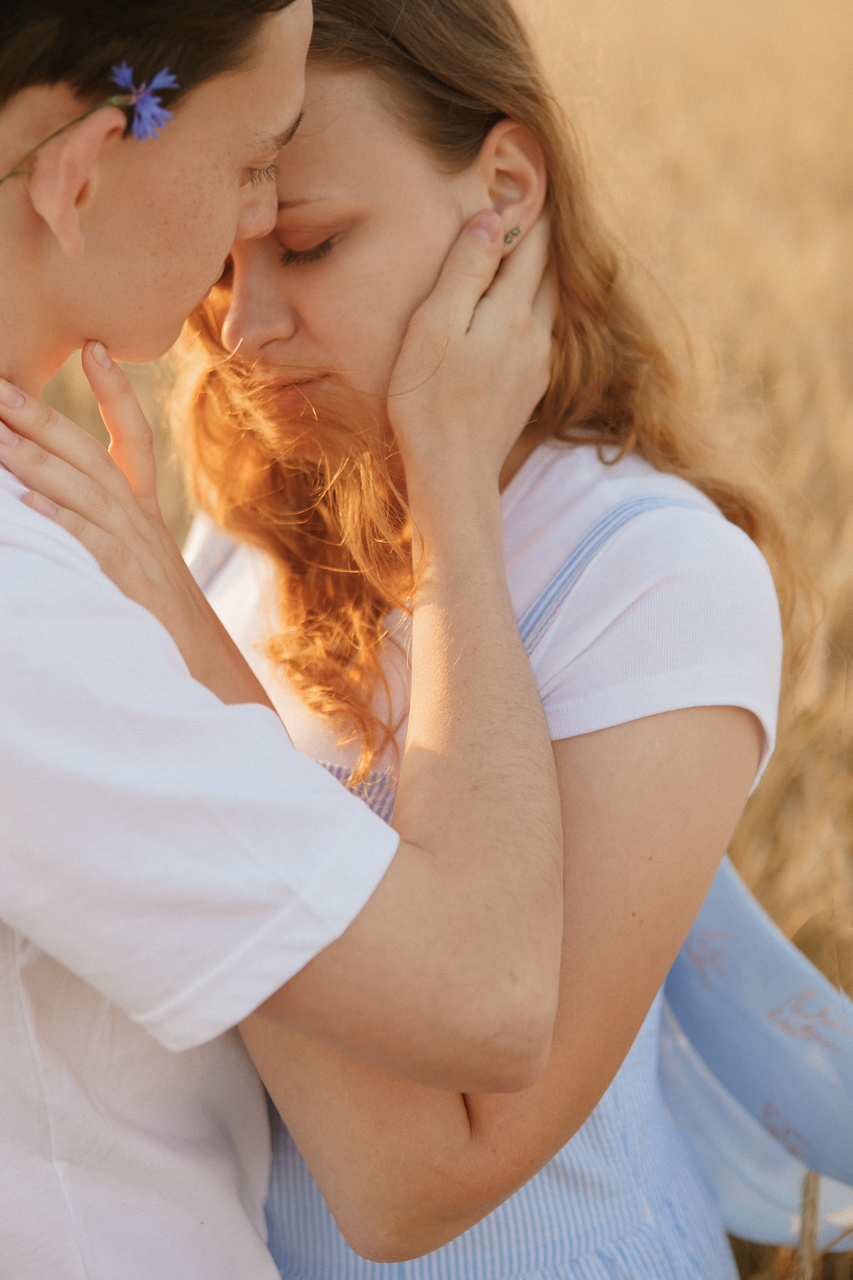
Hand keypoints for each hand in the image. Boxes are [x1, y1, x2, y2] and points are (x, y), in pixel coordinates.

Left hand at [0, 345, 272, 708]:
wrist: (211, 677)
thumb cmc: (165, 623)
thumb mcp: (140, 566)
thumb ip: (105, 530)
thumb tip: (45, 500)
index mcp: (143, 514)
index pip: (134, 438)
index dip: (116, 392)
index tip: (94, 347)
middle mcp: (142, 525)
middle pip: (92, 456)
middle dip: (42, 418)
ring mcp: (140, 554)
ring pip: (86, 494)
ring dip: (36, 461)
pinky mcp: (134, 588)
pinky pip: (95, 549)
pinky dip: (63, 524)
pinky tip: (27, 506)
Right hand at [387, 211, 553, 490]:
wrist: (453, 476)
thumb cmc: (428, 401)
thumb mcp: (434, 327)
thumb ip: (464, 272)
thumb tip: (493, 219)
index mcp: (513, 312)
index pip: (532, 243)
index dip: (532, 208)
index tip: (531, 177)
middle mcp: (535, 336)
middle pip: (547, 272)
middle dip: (540, 238)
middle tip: (532, 204)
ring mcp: (536, 367)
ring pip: (546, 305)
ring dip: (536, 276)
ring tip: (522, 252)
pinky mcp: (528, 392)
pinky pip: (536, 336)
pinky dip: (528, 311)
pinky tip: (510, 315)